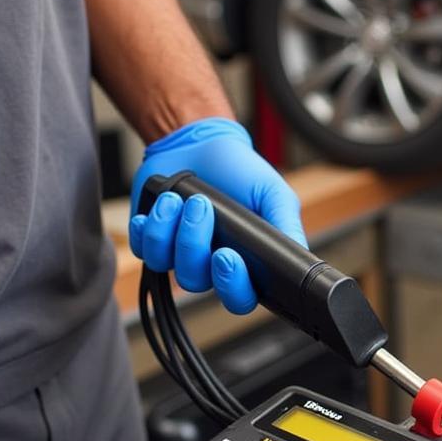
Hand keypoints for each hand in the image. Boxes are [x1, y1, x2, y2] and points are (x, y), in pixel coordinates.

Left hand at [129, 118, 304, 313]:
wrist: (200, 142)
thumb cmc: (240, 171)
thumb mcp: (273, 194)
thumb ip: (286, 226)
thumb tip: (297, 255)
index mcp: (244, 263)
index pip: (239, 297)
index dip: (232, 286)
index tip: (227, 256)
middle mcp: (210, 265)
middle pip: (197, 283)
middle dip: (195, 248)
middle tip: (202, 213)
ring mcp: (179, 254)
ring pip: (169, 264)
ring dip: (173, 229)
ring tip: (182, 198)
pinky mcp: (152, 240)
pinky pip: (144, 249)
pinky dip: (151, 226)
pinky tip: (163, 203)